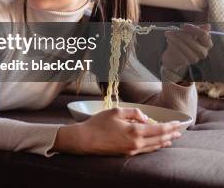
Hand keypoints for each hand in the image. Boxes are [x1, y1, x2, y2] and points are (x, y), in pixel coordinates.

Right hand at [57, 107, 181, 155]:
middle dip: (171, 134)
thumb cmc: (98, 124)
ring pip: (154, 146)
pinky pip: (146, 150)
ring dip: (165, 141)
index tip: (178, 123)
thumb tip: (146, 118)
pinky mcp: (127, 154)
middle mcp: (136, 143)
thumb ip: (133, 113)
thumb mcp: (116, 111)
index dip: (171, 126)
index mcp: (135, 131)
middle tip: (180, 131)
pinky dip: (155, 146)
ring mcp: (132, 150)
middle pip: (160, 139)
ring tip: (172, 138)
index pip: (160, 129)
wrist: (85, 140)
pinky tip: (157, 144)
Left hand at [161, 24, 211, 81]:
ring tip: (168, 34)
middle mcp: (202, 52)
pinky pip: (178, 53)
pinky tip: (168, 41)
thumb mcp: (188, 34)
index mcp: (206, 44)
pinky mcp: (184, 62)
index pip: (204, 35)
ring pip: (186, 48)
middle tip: (172, 30)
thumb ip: (196, 30)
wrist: (173, 57)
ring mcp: (194, 58)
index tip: (183, 26)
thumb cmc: (182, 44)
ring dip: (175, 39)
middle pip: (193, 42)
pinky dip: (172, 46)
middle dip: (181, 34)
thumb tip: (207, 25)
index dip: (193, 29)